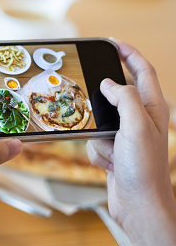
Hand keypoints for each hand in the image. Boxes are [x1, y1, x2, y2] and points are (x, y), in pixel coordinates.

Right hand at [86, 38, 171, 227]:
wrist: (138, 204)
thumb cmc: (143, 167)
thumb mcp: (136, 126)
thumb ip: (124, 98)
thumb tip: (108, 84)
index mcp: (152, 108)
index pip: (142, 70)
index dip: (128, 53)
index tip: (111, 42)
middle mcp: (139, 119)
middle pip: (114, 97)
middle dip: (101, 105)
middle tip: (94, 105)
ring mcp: (125, 135)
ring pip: (98, 121)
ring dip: (98, 138)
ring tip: (113, 153)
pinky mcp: (113, 150)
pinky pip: (92, 141)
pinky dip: (96, 152)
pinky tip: (110, 164)